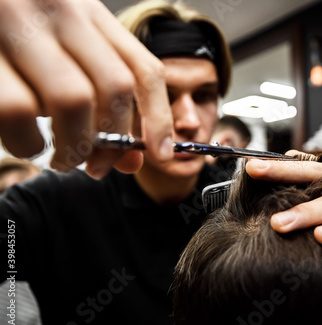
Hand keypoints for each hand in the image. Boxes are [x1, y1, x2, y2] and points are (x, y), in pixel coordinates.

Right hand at [0, 0, 172, 177]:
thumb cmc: (15, 40)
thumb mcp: (65, 57)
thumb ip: (100, 102)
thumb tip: (131, 161)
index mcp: (88, 12)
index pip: (143, 68)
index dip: (159, 118)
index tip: (160, 154)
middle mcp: (61, 11)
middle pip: (115, 87)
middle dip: (112, 140)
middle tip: (96, 166)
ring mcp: (19, 24)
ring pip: (74, 100)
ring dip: (74, 146)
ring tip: (62, 160)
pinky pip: (19, 111)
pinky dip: (28, 143)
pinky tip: (27, 145)